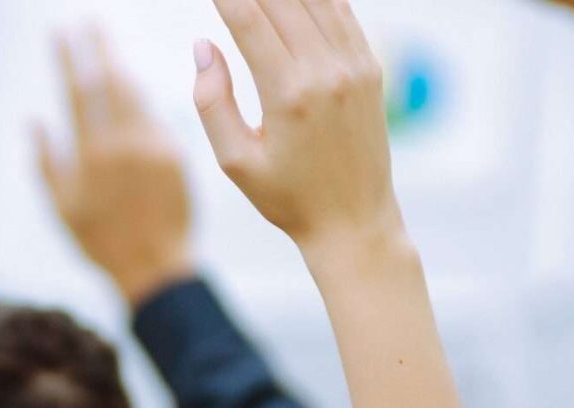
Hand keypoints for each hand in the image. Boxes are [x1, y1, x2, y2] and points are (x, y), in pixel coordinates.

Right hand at [37, 29, 192, 305]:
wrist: (155, 267)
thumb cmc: (102, 242)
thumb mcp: (62, 209)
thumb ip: (46, 163)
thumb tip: (32, 122)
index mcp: (90, 155)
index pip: (78, 91)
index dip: (69, 57)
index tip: (62, 31)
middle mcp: (123, 145)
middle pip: (110, 81)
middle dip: (99, 47)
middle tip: (91, 23)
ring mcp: (154, 147)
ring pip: (137, 94)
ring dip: (122, 68)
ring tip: (109, 50)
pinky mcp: (177, 155)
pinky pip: (158, 118)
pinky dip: (144, 103)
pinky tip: (134, 93)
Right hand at [193, 0, 403, 282]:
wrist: (353, 219)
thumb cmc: (287, 197)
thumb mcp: (235, 161)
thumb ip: (212, 102)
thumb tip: (203, 46)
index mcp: (288, 96)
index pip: (249, 21)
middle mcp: (326, 73)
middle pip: (282, 1)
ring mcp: (354, 66)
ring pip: (315, 0)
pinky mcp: (370, 67)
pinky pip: (341, 12)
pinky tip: (293, 0)